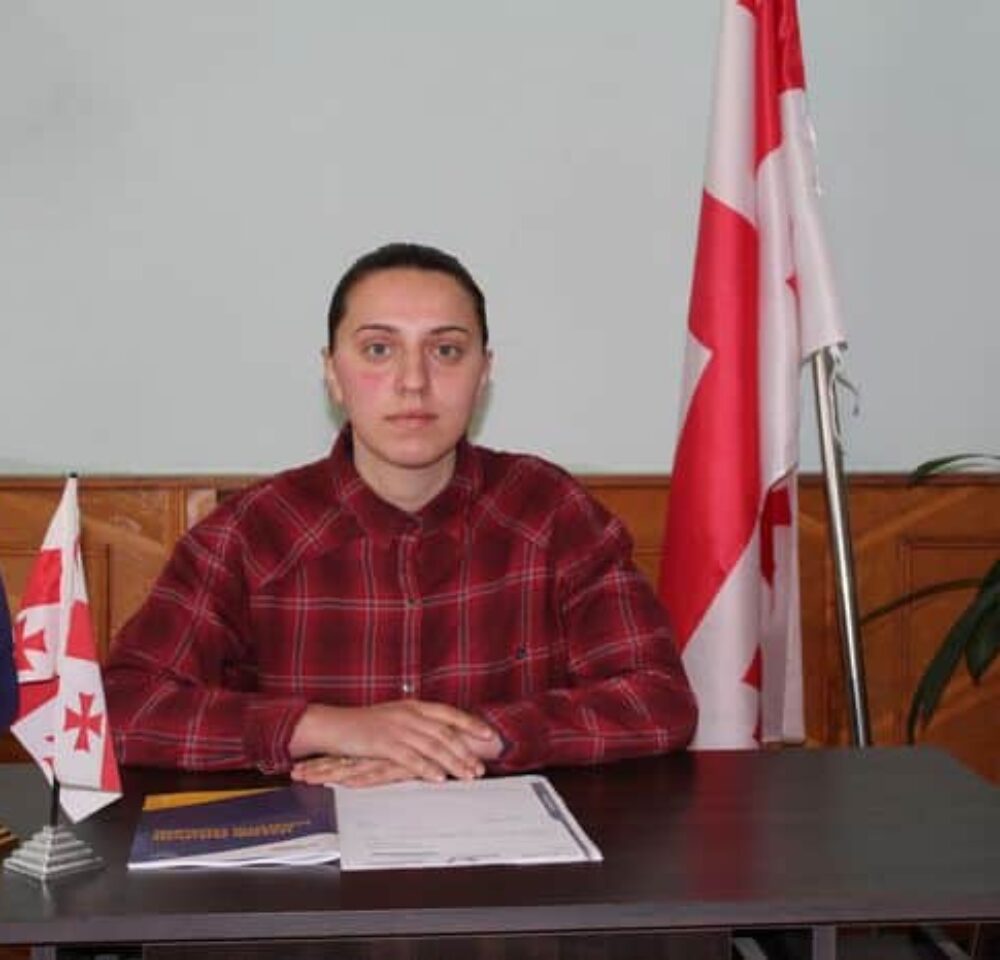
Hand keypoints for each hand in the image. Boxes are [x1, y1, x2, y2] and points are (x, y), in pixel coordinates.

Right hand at [288, 699, 502, 782]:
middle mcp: (409, 714)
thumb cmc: (366, 724)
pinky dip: (426, 768)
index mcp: (414, 706)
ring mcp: (397, 728)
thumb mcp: (396, 717)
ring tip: (467, 775)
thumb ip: (419, 724)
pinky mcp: (383, 744)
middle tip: (480, 767)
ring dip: (453, 762)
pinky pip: (410, 758)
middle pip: (445, 733)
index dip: (471, 724)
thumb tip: (444, 736)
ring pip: (432, 746)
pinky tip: (438, 778)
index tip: (489, 735)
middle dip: (466, 751)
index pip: (449, 714)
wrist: (335, 724)